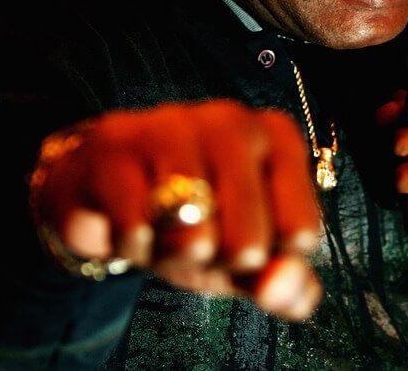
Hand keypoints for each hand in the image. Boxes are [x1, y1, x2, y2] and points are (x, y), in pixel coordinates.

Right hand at [29, 100, 322, 319]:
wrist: (108, 190)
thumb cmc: (195, 218)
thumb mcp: (248, 257)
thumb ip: (286, 282)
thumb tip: (281, 287)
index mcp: (278, 139)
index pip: (300, 234)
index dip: (266, 261)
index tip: (244, 238)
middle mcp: (232, 121)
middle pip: (248, 244)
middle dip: (217, 265)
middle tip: (198, 240)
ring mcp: (171, 126)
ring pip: (193, 237)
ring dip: (173, 256)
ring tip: (164, 230)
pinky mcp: (115, 145)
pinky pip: (136, 231)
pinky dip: (132, 246)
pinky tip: (131, 220)